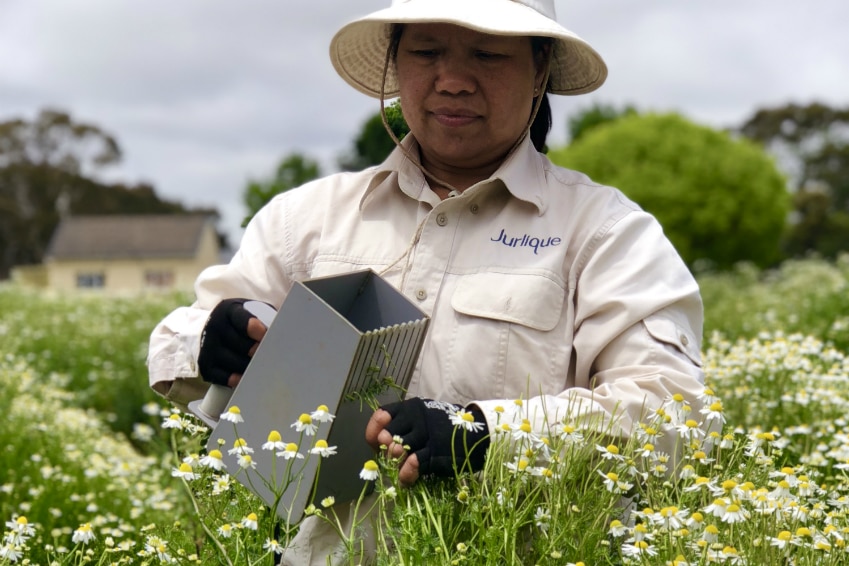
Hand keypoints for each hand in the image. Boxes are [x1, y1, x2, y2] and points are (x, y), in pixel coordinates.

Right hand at [197, 298, 269, 387]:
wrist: (209, 329)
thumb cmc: (240, 322)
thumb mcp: (250, 311)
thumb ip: (266, 317)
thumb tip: (287, 329)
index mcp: (229, 311)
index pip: (240, 319)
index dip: (253, 328)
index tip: (265, 336)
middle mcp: (215, 327)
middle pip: (240, 344)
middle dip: (257, 351)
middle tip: (271, 356)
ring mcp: (209, 347)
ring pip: (234, 362)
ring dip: (251, 367)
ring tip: (264, 368)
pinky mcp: (206, 365)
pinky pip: (223, 377)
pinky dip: (237, 379)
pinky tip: (247, 378)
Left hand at [365, 397, 488, 486]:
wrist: (478, 434)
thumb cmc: (445, 429)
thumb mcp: (423, 421)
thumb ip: (403, 429)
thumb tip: (380, 445)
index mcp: (411, 408)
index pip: (382, 415)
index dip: (373, 430)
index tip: (376, 441)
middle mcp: (416, 418)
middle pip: (387, 436)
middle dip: (385, 451)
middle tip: (393, 458)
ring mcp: (426, 435)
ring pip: (398, 451)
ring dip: (395, 464)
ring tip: (401, 469)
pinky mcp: (435, 452)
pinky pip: (413, 464)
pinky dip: (407, 474)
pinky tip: (408, 478)